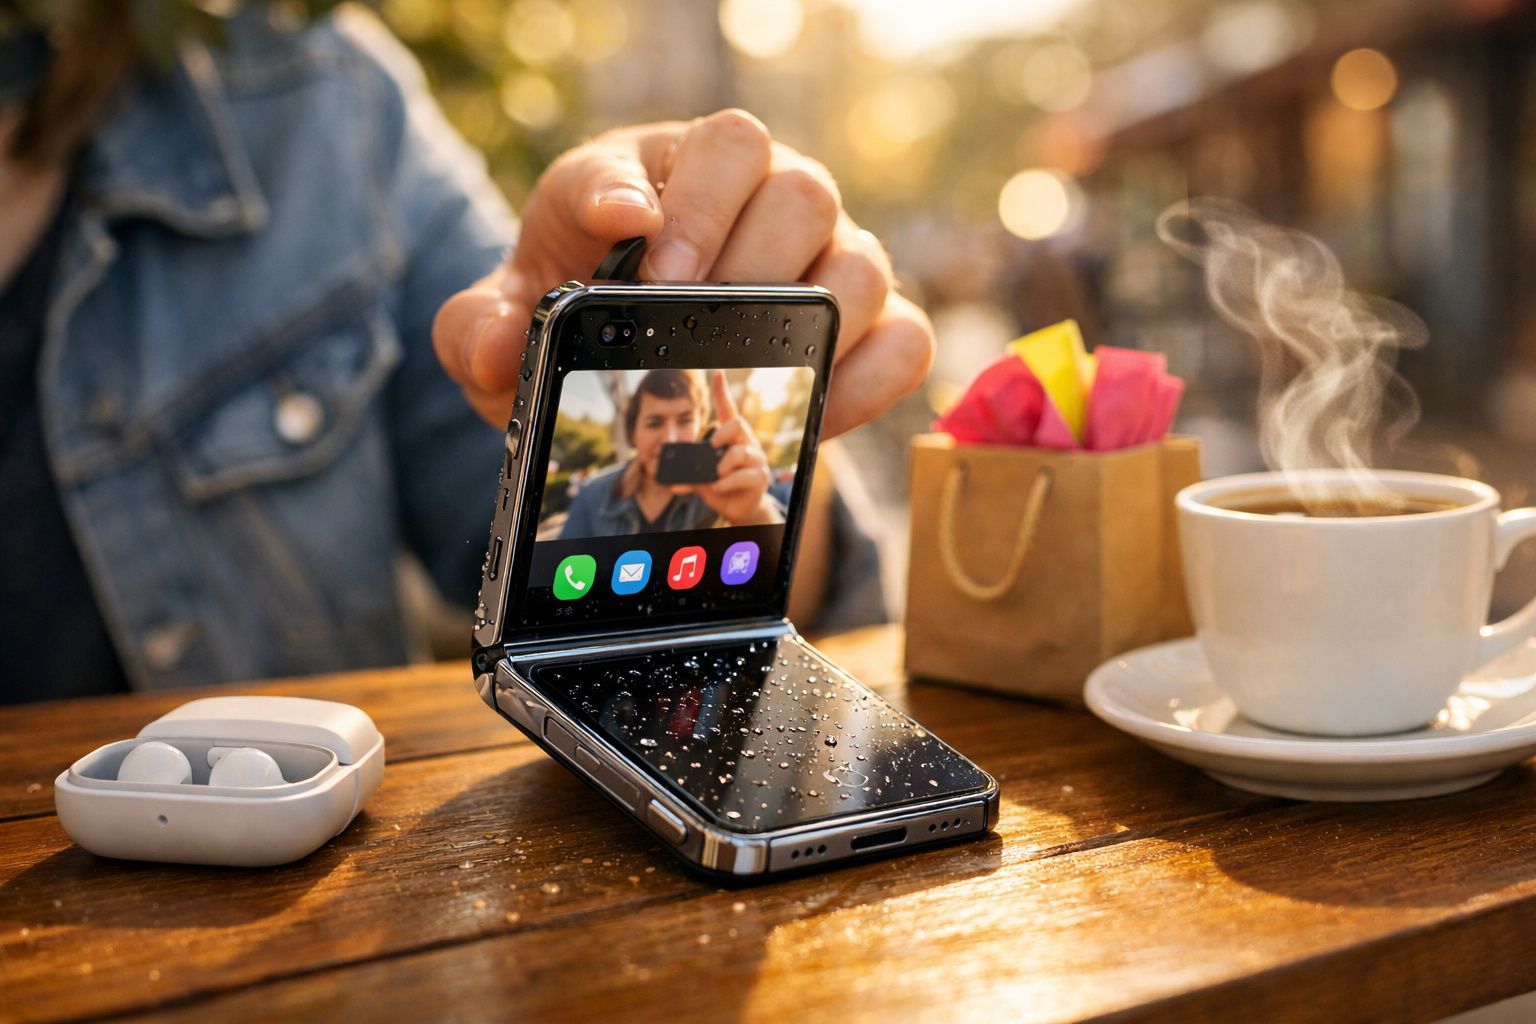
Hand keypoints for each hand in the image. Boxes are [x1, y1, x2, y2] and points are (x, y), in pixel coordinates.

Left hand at [432, 109, 933, 436]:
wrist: (640, 380)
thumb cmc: (581, 321)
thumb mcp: (511, 324)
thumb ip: (479, 328)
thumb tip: (499, 346)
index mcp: (681, 170)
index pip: (712, 146)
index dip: (684, 193)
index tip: (636, 241)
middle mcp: (769, 199)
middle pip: (800, 188)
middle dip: (745, 257)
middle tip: (686, 315)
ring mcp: (829, 259)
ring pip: (862, 260)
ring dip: (810, 320)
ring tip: (745, 368)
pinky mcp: (870, 326)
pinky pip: (904, 340)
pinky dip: (866, 381)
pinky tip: (809, 416)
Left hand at [672, 370, 778, 525]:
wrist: (739, 510)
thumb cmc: (722, 488)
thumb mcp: (702, 480)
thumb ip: (689, 477)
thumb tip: (673, 482)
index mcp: (732, 439)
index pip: (729, 410)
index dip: (722, 391)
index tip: (717, 373)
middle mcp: (746, 444)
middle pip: (737, 423)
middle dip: (721, 434)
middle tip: (712, 447)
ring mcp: (756, 459)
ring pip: (740, 452)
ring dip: (723, 465)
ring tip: (716, 476)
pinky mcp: (760, 477)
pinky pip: (743, 475)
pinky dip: (727, 482)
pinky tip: (720, 486)